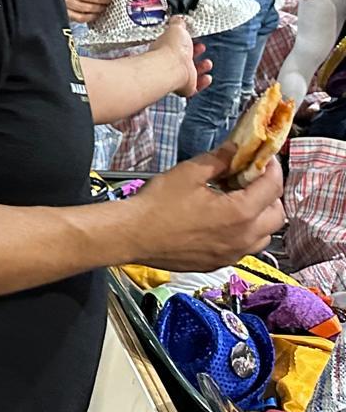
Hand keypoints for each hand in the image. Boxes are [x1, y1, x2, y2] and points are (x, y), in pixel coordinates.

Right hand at [127, 143, 285, 270]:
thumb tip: (237, 148)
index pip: (273, 187)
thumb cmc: (159, 203)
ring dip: (260, 217)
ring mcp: (233, 254)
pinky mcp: (219, 263)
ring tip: (239, 202)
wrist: (133, 235)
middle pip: (277, 215)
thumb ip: (219, 160)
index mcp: (240, 212)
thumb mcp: (188, 173)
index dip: (273, 168)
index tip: (266, 158)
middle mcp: (244, 238)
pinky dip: (244, 233)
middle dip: (271, 194)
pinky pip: (244, 248)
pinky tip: (222, 222)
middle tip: (252, 180)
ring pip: (264, 235)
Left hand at [145, 16, 211, 97]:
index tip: (193, 39)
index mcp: (167, 47)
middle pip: (184, 59)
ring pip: (191, 73)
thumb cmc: (171, 49)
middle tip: (201, 48)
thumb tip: (177, 18)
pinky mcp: (186, 87)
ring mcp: (178, 75)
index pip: (176, 45)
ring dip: (201, 68)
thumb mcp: (177, 28)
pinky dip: (203, 83)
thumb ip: (179, 23)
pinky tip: (207, 78)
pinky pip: (196, 87)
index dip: (186, 41)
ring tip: (207, 63)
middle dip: (195, 53)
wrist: (172, 68)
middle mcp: (171, 62)